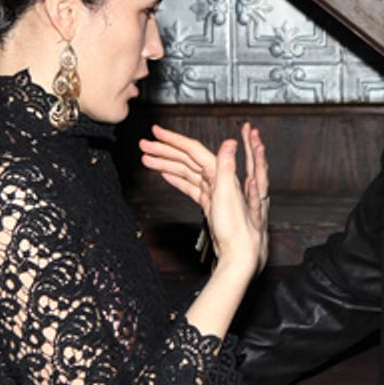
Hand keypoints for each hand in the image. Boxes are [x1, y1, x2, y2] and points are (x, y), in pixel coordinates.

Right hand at [140, 123, 269, 275]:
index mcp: (221, 173)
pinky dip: (177, 179)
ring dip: (166, 164)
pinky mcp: (209, 204)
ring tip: (146, 159)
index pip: (193, 150)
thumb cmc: (237, 228)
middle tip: (143, 144)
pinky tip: (165, 174)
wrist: (240, 254)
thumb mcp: (230, 195)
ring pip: (186, 172)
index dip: (173, 139)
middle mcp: (217, 179)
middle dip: (164, 150)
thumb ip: (227, 166)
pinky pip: (190, 187)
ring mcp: (213, 191)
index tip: (155, 131)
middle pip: (186, 159)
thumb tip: (230, 141)